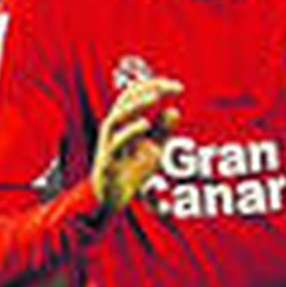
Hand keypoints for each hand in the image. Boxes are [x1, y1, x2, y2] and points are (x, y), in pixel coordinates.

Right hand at [92, 76, 181, 209]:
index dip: (155, 87)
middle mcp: (113, 129)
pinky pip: (116, 143)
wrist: (113, 199)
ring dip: (136, 105)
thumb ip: (162, 131)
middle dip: (147, 89)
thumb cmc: (131, 171)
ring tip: (154, 96)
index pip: (135, 96)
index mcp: (124, 123)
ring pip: (116, 118)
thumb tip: (175, 111)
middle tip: (168, 86)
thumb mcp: (153, 149)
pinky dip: (130, 131)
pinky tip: (145, 123)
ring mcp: (108, 144)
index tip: (178, 87)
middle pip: (125, 101)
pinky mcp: (107, 160)